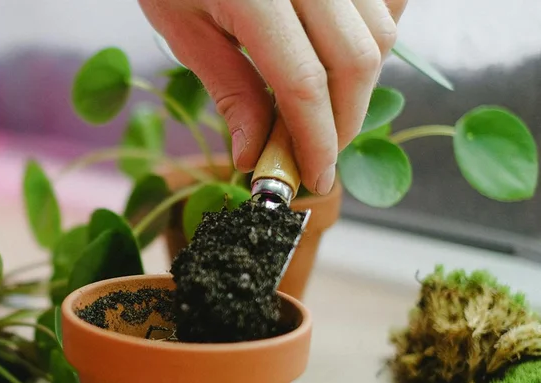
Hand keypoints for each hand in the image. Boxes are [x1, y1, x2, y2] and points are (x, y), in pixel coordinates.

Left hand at [139, 0, 406, 194]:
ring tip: (319, 112)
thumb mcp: (184, 29)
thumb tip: (254, 155)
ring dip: (358, 85)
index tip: (314, 177)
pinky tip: (336, 62)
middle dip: (344, 122)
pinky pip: (386, 4)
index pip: (303, 82)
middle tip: (317, 156)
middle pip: (356, 62)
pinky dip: (370, 40)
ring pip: (381, 34)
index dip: (315, 139)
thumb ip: (229, 90)